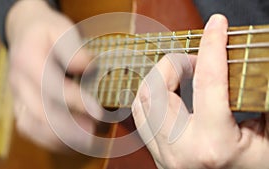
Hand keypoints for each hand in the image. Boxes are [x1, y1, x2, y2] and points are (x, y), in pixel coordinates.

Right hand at [6, 0, 100, 150]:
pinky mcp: (20, 105)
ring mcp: (17, 95)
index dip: (75, 101)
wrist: (25, 32)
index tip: (98, 111)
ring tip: (85, 139)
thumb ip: (74, 49)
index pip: (51, 86)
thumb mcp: (61, 29)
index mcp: (28, 59)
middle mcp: (18, 81)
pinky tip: (69, 140)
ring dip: (59, 137)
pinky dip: (49, 139)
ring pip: (31, 125)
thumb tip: (88, 67)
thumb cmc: (46, 31)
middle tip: (94, 132)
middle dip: (69, 127)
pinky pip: (29, 129)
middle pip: (40, 112)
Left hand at [132, 14, 268, 167]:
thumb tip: (252, 64)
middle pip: (156, 88)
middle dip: (174, 62)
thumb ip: (259, 98)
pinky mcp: (157, 155)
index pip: (208, 81)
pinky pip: (141, 116)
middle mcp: (181, 150)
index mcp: (214, 144)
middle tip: (196, 61)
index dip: (212, 46)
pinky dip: (151, 95)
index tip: (217, 25)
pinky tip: (170, 92)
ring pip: (141, 101)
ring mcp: (164, 155)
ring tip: (183, 74)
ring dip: (159, 77)